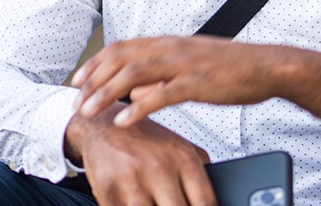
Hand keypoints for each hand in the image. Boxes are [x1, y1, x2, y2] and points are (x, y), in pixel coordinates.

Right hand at [65, 102, 215, 205]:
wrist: (101, 123)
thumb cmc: (143, 138)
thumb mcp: (177, 146)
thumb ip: (200, 169)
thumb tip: (218, 196)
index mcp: (182, 158)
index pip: (206, 202)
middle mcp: (160, 168)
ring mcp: (133, 181)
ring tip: (155, 204)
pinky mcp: (108, 190)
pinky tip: (136, 203)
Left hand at [71, 36, 320, 126]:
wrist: (269, 66)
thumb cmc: (231, 69)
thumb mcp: (190, 68)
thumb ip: (162, 77)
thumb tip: (136, 92)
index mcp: (168, 42)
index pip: (122, 47)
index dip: (96, 63)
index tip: (78, 80)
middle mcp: (171, 47)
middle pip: (120, 58)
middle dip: (93, 80)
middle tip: (74, 101)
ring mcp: (184, 63)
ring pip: (133, 74)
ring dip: (106, 93)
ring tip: (88, 111)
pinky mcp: (198, 82)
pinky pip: (162, 94)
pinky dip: (138, 107)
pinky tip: (124, 121)